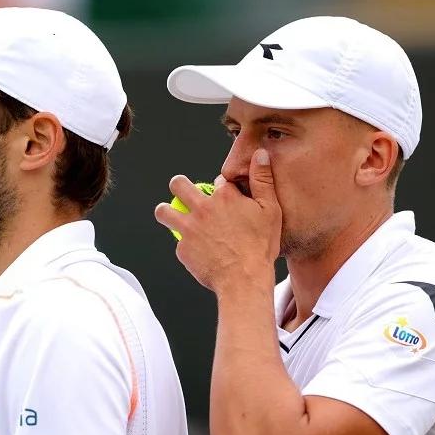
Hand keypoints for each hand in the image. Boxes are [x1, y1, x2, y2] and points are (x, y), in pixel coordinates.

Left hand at [155, 149, 280, 292]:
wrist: (244, 280)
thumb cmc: (260, 247)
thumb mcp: (270, 210)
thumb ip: (263, 180)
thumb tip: (259, 154)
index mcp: (225, 196)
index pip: (217, 181)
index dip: (223, 189)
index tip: (226, 198)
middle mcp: (203, 208)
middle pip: (178, 185)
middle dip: (179, 185)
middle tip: (183, 192)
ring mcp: (189, 229)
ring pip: (164, 211)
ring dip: (166, 211)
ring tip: (170, 215)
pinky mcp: (182, 249)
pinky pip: (178, 243)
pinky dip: (187, 247)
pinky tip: (199, 253)